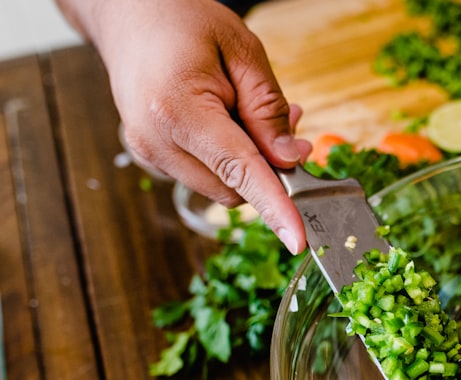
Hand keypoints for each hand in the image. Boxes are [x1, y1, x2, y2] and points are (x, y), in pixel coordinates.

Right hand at [57, 0, 311, 252]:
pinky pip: (206, 175)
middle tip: (288, 120)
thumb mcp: (242, 52)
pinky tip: (229, 119)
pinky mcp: (151, 158)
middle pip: (235, 187)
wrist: (127, 15)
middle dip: (269, 165)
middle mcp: (156, 141)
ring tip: (248, 108)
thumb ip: (268, 109)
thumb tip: (292, 160)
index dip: (275, 207)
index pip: (239, 171)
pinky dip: (228, 159)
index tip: (298, 240)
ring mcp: (149, 154)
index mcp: (177, 111)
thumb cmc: (182, 20)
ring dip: (249, 162)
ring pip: (223, 187)